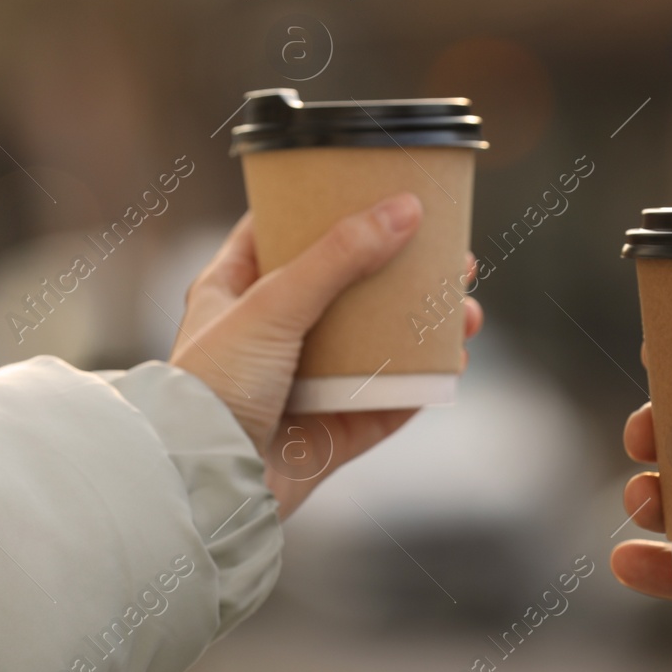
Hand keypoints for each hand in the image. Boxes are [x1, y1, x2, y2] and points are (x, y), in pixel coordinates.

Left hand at [170, 193, 482, 518]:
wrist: (205, 485)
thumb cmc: (211, 389)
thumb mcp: (271, 305)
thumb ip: (338, 256)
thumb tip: (402, 210)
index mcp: (234, 292)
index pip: (280, 232)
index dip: (324, 206)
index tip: (373, 186)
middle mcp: (271, 334)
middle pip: (347, 285)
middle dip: (399, 265)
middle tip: (445, 247)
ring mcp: (306, 382)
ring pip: (378, 340)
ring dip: (424, 320)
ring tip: (465, 304)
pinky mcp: (334, 428)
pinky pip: (391, 397)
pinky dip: (425, 377)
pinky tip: (454, 356)